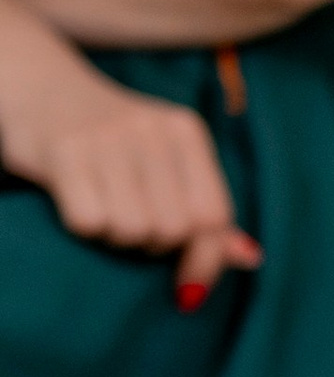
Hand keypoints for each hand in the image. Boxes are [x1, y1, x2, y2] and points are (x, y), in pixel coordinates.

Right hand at [0, 24, 259, 299]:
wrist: (39, 87)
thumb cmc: (111, 139)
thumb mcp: (166, 162)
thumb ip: (205, 207)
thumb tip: (251, 259)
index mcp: (186, 132)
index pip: (214, 216)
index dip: (206, 261)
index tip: (188, 289)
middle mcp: (151, 130)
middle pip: (174, 230)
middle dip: (153, 245)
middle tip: (131, 223)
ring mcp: (107, 138)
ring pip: (134, 230)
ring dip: (117, 237)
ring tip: (104, 207)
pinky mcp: (65, 152)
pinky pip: (91, 223)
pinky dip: (84, 226)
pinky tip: (78, 200)